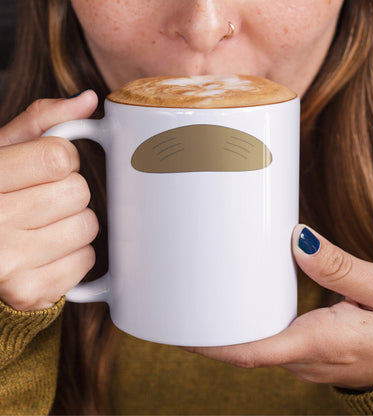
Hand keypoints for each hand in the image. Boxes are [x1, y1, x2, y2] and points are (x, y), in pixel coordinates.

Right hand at [0, 91, 99, 310]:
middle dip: (68, 191)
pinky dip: (75, 254)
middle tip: (41, 200)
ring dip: (75, 223)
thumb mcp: (1, 152)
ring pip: (87, 226)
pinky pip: (86, 261)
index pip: (59, 157)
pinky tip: (47, 252)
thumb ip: (42, 122)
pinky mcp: (30, 293)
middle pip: (77, 192)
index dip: (61, 159)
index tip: (45, 167)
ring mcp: (8, 264)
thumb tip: (87, 99)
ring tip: (43, 227)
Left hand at [186, 224, 372, 389]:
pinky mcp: (314, 355)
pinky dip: (252, 331)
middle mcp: (308, 360)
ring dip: (230, 332)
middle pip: (247, 351)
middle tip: (184, 302)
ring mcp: (309, 362)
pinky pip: (273, 344)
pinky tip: (244, 310)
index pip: (253, 352)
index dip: (214, 344)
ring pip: (258, 350)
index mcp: (322, 342)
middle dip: (212, 334)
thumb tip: (297, 241)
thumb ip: (341, 268)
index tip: (183, 331)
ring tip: (205, 302)